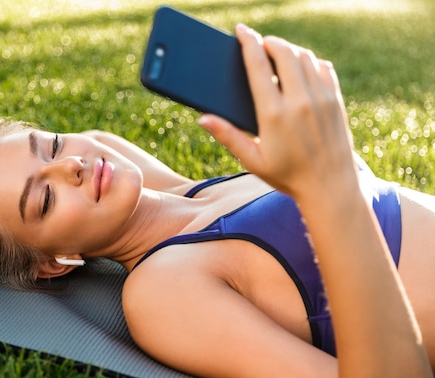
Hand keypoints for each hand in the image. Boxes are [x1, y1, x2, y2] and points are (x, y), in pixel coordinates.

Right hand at [199, 24, 355, 200]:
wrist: (330, 187)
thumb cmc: (287, 176)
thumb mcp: (252, 160)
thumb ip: (227, 136)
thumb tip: (203, 118)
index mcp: (273, 115)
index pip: (258, 65)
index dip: (248, 42)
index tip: (241, 30)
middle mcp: (299, 101)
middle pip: (284, 52)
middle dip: (270, 41)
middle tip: (260, 43)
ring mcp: (321, 98)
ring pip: (304, 56)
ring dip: (289, 49)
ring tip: (278, 54)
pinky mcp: (335, 100)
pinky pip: (323, 67)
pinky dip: (309, 61)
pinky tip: (300, 68)